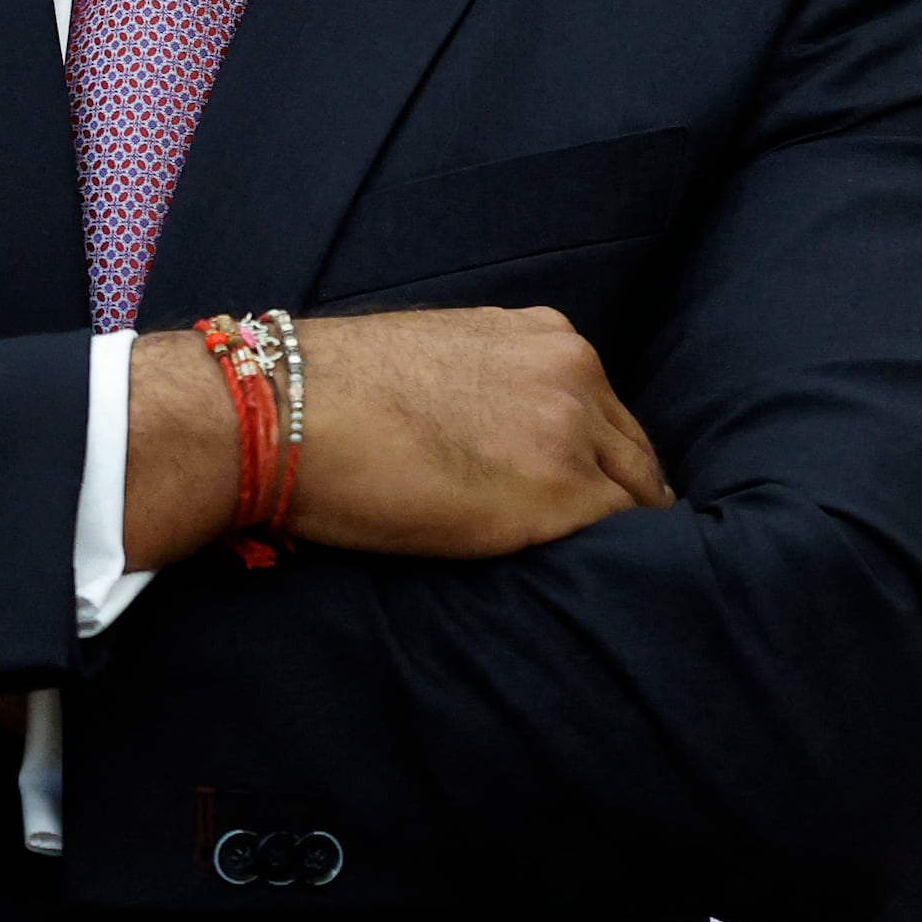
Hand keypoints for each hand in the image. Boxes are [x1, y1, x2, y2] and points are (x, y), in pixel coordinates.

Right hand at [121, 307, 673, 568]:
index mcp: (548, 338)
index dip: (602, 461)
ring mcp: (572, 433)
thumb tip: (504, 436)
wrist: (284, 411)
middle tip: (610, 545)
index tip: (596, 497)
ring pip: (637, 495)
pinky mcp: (560, 496)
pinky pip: (616, 534)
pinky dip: (608, 559)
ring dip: (621, 530)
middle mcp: (575, 374)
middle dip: (624, 496)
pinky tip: (594, 583)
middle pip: (634, 450)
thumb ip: (496, 387)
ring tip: (610, 574)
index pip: (606, 410)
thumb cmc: (335, 393)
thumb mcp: (443, 359)